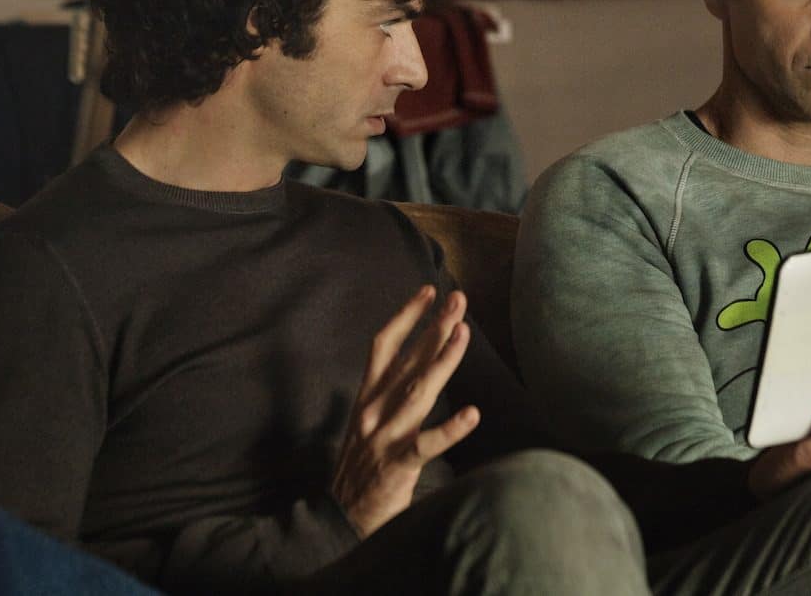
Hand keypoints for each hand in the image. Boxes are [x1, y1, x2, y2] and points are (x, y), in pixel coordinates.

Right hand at [331, 286, 479, 536]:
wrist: (338, 519)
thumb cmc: (361, 468)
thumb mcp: (368, 423)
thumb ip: (388, 395)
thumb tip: (414, 365)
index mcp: (367, 398)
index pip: (385, 346)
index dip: (407, 316)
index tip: (429, 291)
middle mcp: (374, 411)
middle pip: (407, 361)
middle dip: (434, 327)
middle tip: (459, 299)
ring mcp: (384, 438)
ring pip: (417, 392)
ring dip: (442, 361)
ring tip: (464, 334)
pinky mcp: (396, 467)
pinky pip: (426, 445)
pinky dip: (450, 430)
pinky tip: (472, 414)